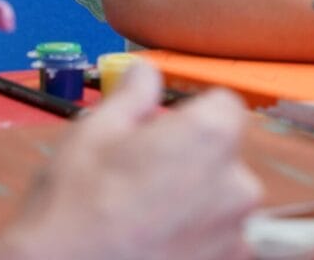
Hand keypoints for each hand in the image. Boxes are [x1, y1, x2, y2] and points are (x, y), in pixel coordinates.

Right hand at [0, 61, 261, 259]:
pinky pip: (219, 238)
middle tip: (141, 178)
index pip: (223, 105)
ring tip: (141, 216)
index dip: (190, 114)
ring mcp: (236, 231)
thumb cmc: (74, 210)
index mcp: (211, 136)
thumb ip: (133, 95)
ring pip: (220, 199)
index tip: (160, 130)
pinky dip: (194, 238)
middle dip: (191, 159)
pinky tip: (153, 241)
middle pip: (223, 154)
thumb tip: (145, 72)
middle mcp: (238, 182)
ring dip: (193, 201)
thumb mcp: (94, 132)